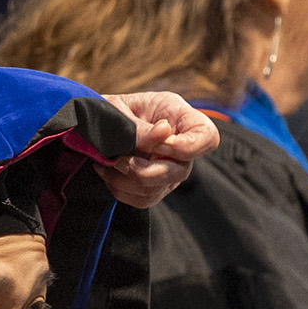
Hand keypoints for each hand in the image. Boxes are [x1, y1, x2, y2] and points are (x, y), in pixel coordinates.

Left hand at [94, 92, 220, 207]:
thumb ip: (140, 126)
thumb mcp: (121, 109)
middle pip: (180, 172)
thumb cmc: (114, 110)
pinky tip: (108, 172)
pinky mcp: (155, 188)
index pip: (208, 138)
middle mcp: (181, 149)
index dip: (186, 147)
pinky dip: (120, 189)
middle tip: (118, 157)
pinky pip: (143, 199)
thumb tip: (163, 133)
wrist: (99, 123)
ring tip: (108, 161)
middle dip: (144, 169)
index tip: (159, 141)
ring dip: (126, 179)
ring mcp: (170, 171)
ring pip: (157, 189)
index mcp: (181, 118)